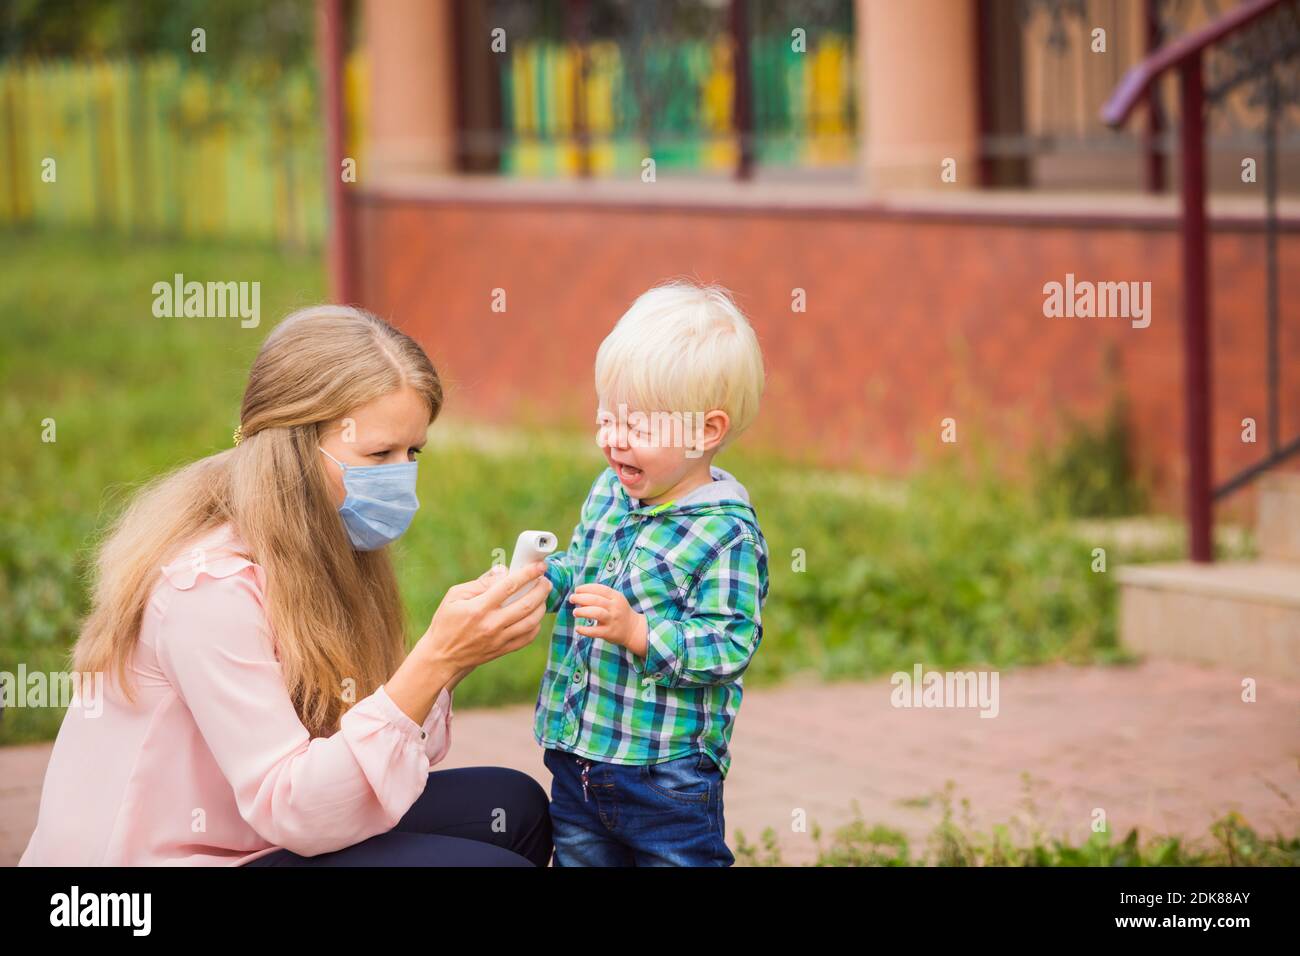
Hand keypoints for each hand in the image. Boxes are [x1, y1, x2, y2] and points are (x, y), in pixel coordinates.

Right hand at [420, 562, 551, 674]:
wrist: (442, 656)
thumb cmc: (446, 622)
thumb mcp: (454, 596)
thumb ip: (480, 583)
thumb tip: (503, 571)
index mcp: (479, 608)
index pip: (509, 586)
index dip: (528, 574)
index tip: (539, 566)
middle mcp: (492, 624)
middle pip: (527, 604)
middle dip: (541, 589)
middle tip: (546, 580)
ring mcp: (499, 639)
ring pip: (531, 621)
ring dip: (542, 606)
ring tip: (543, 595)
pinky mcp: (503, 650)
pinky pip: (528, 637)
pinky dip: (536, 625)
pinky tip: (534, 615)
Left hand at [569, 583, 647, 655]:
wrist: (633, 629)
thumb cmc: (619, 612)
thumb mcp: (615, 600)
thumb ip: (601, 596)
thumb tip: (580, 594)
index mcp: (616, 597)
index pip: (600, 589)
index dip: (587, 588)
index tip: (577, 590)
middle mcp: (615, 607)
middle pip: (596, 600)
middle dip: (581, 598)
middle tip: (572, 599)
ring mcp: (612, 620)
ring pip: (596, 613)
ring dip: (583, 611)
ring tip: (575, 612)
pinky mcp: (609, 632)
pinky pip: (595, 631)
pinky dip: (585, 630)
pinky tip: (578, 628)